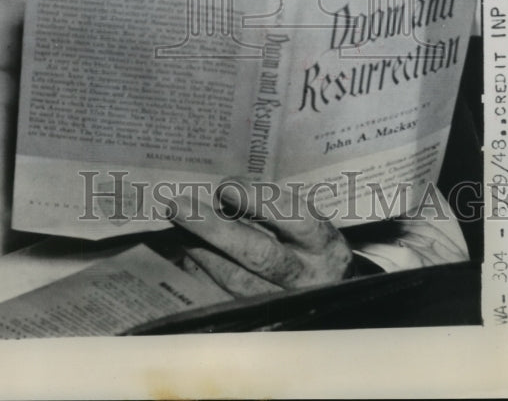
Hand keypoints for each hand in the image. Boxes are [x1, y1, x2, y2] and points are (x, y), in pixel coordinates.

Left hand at [170, 179, 352, 296]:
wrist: (331, 291)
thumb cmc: (309, 244)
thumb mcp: (303, 219)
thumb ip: (269, 206)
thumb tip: (221, 195)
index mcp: (322, 243)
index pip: (292, 218)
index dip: (258, 202)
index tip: (225, 187)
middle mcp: (306, 277)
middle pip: (259, 256)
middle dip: (215, 230)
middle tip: (178, 207)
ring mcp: (285, 304)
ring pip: (237, 281)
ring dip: (201, 251)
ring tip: (177, 226)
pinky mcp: (263, 321)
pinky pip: (226, 299)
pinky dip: (203, 272)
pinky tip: (188, 250)